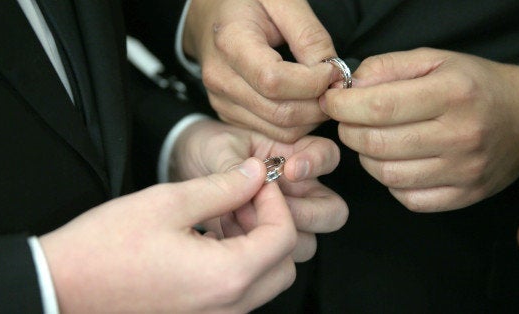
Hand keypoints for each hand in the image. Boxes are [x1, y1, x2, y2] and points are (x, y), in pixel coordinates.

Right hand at [39, 159, 296, 312]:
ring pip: (263, 281)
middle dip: (272, 225)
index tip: (257, 182)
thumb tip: (255, 174)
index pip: (284, 237)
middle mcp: (227, 307)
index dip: (276, 201)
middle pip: (283, 264)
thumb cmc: (105, 248)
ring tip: (224, 215)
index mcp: (226, 277)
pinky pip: (237, 293)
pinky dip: (237, 264)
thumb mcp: (169, 203)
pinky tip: (209, 238)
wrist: (61, 287)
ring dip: (256, 244)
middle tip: (244, 198)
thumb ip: (223, 187)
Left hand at [170, 118, 347, 261]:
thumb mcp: (218, 148)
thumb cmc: (210, 149)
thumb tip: (252, 177)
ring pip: (308, 242)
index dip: (317, 163)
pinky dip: (254, 249)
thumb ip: (235, 164)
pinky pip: (278, 258)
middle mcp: (299, 191)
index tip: (291, 170)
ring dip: (275, 234)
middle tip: (269, 205)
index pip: (328, 156)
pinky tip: (226, 231)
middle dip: (306, 213)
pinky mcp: (266, 242)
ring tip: (237, 216)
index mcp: (294, 155)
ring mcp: (286, 219)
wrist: (187, 168)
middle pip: (332, 212)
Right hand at [183, 0, 340, 141]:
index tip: (333, 69)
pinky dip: (297, 123)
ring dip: (312, 117)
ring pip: (280, 129)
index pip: (275, 81)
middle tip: (336, 84)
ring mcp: (222, 100)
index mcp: (230, 42)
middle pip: (280, 112)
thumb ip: (309, 35)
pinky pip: (272, 132)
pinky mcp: (229, 114)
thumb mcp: (282, 0)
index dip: (312, 82)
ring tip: (322, 91)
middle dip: (318, 104)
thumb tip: (331, 72)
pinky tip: (305, 99)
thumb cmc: (247, 2)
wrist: (210, 14)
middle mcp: (221, 78)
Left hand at [320, 48, 518, 211]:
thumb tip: (350, 87)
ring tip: (371, 140)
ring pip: (387, 174)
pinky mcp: (463, 196)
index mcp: (452, 94)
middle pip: (378, 143)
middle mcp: (460, 135)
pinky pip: (407, 198)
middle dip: (349, 131)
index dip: (343, 106)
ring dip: (366, 157)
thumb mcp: (435, 60)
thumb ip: (388, 67)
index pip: (379, 106)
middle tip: (348, 121)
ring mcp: (463, 171)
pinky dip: (390, 181)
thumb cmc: (473, 85)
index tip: (331, 102)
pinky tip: (395, 162)